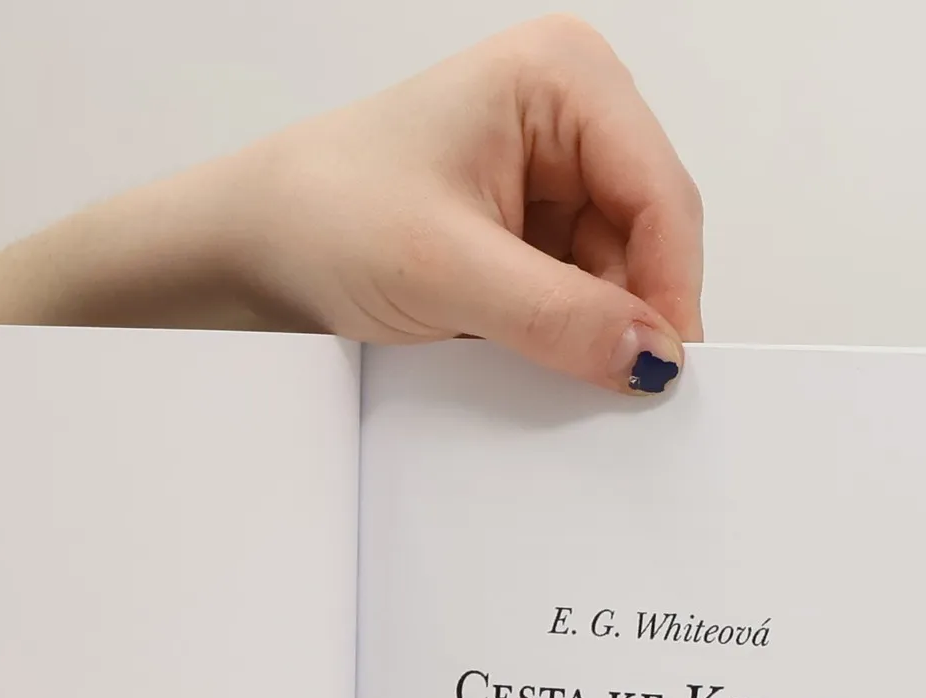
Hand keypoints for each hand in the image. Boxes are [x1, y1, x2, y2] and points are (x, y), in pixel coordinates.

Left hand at [228, 16, 703, 392]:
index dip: (671, 287)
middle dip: (628, 312)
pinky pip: (577, 289)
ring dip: (590, 330)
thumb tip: (652, 357)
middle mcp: (570, 111)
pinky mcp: (529, 223)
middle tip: (612, 394)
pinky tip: (527, 356)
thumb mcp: (448, 271)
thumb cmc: (324, 214)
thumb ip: (558, 316)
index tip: (663, 373)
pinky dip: (563, 332)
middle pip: (648, 232)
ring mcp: (552, 168)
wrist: (254, 242)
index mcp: (564, 76)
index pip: (660, 192)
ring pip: (616, 271)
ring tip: (539, 368)